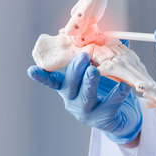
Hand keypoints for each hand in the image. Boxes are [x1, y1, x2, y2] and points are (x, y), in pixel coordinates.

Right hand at [27, 50, 141, 143]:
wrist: (120, 117)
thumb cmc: (105, 90)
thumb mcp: (99, 72)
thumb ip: (101, 55)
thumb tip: (109, 36)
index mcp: (68, 87)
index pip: (52, 81)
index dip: (42, 76)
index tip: (32, 70)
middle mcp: (73, 99)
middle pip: (70, 85)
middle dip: (75, 70)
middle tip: (82, 56)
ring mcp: (86, 111)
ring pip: (86, 97)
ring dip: (89, 82)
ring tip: (94, 71)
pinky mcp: (102, 119)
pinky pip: (110, 105)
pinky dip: (117, 94)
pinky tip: (124, 86)